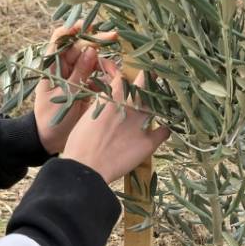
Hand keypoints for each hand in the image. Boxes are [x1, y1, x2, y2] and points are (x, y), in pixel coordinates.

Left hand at [34, 22, 117, 153]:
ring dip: (104, 58)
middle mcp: (65, 68)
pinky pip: (98, 75)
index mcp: (53, 66)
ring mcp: (77, 76)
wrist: (50, 140)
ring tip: (115, 61)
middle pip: (80, 46)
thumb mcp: (65, 95)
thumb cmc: (51, 118)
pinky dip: (107, 74)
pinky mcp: (87, 87)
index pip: (59, 40)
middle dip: (97, 40)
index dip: (70, 29)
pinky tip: (115, 75)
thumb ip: (79, 73)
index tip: (85, 25)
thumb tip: (91, 49)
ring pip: (92, 60)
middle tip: (114, 36)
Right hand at [61, 59, 171, 182]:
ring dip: (160, 103)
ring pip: (159, 105)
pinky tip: (163, 130)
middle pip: (145, 84)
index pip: (123, 78)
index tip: (128, 80)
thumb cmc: (79, 144)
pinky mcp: (149, 142)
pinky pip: (164, 131)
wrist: (86, 168)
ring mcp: (142, 123)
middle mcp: (130, 106)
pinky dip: (165, 129)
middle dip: (149, 79)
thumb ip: (100, 107)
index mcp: (111, 98)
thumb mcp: (86, 117)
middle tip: (154, 77)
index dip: (126, 78)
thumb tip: (106, 104)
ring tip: (161, 103)